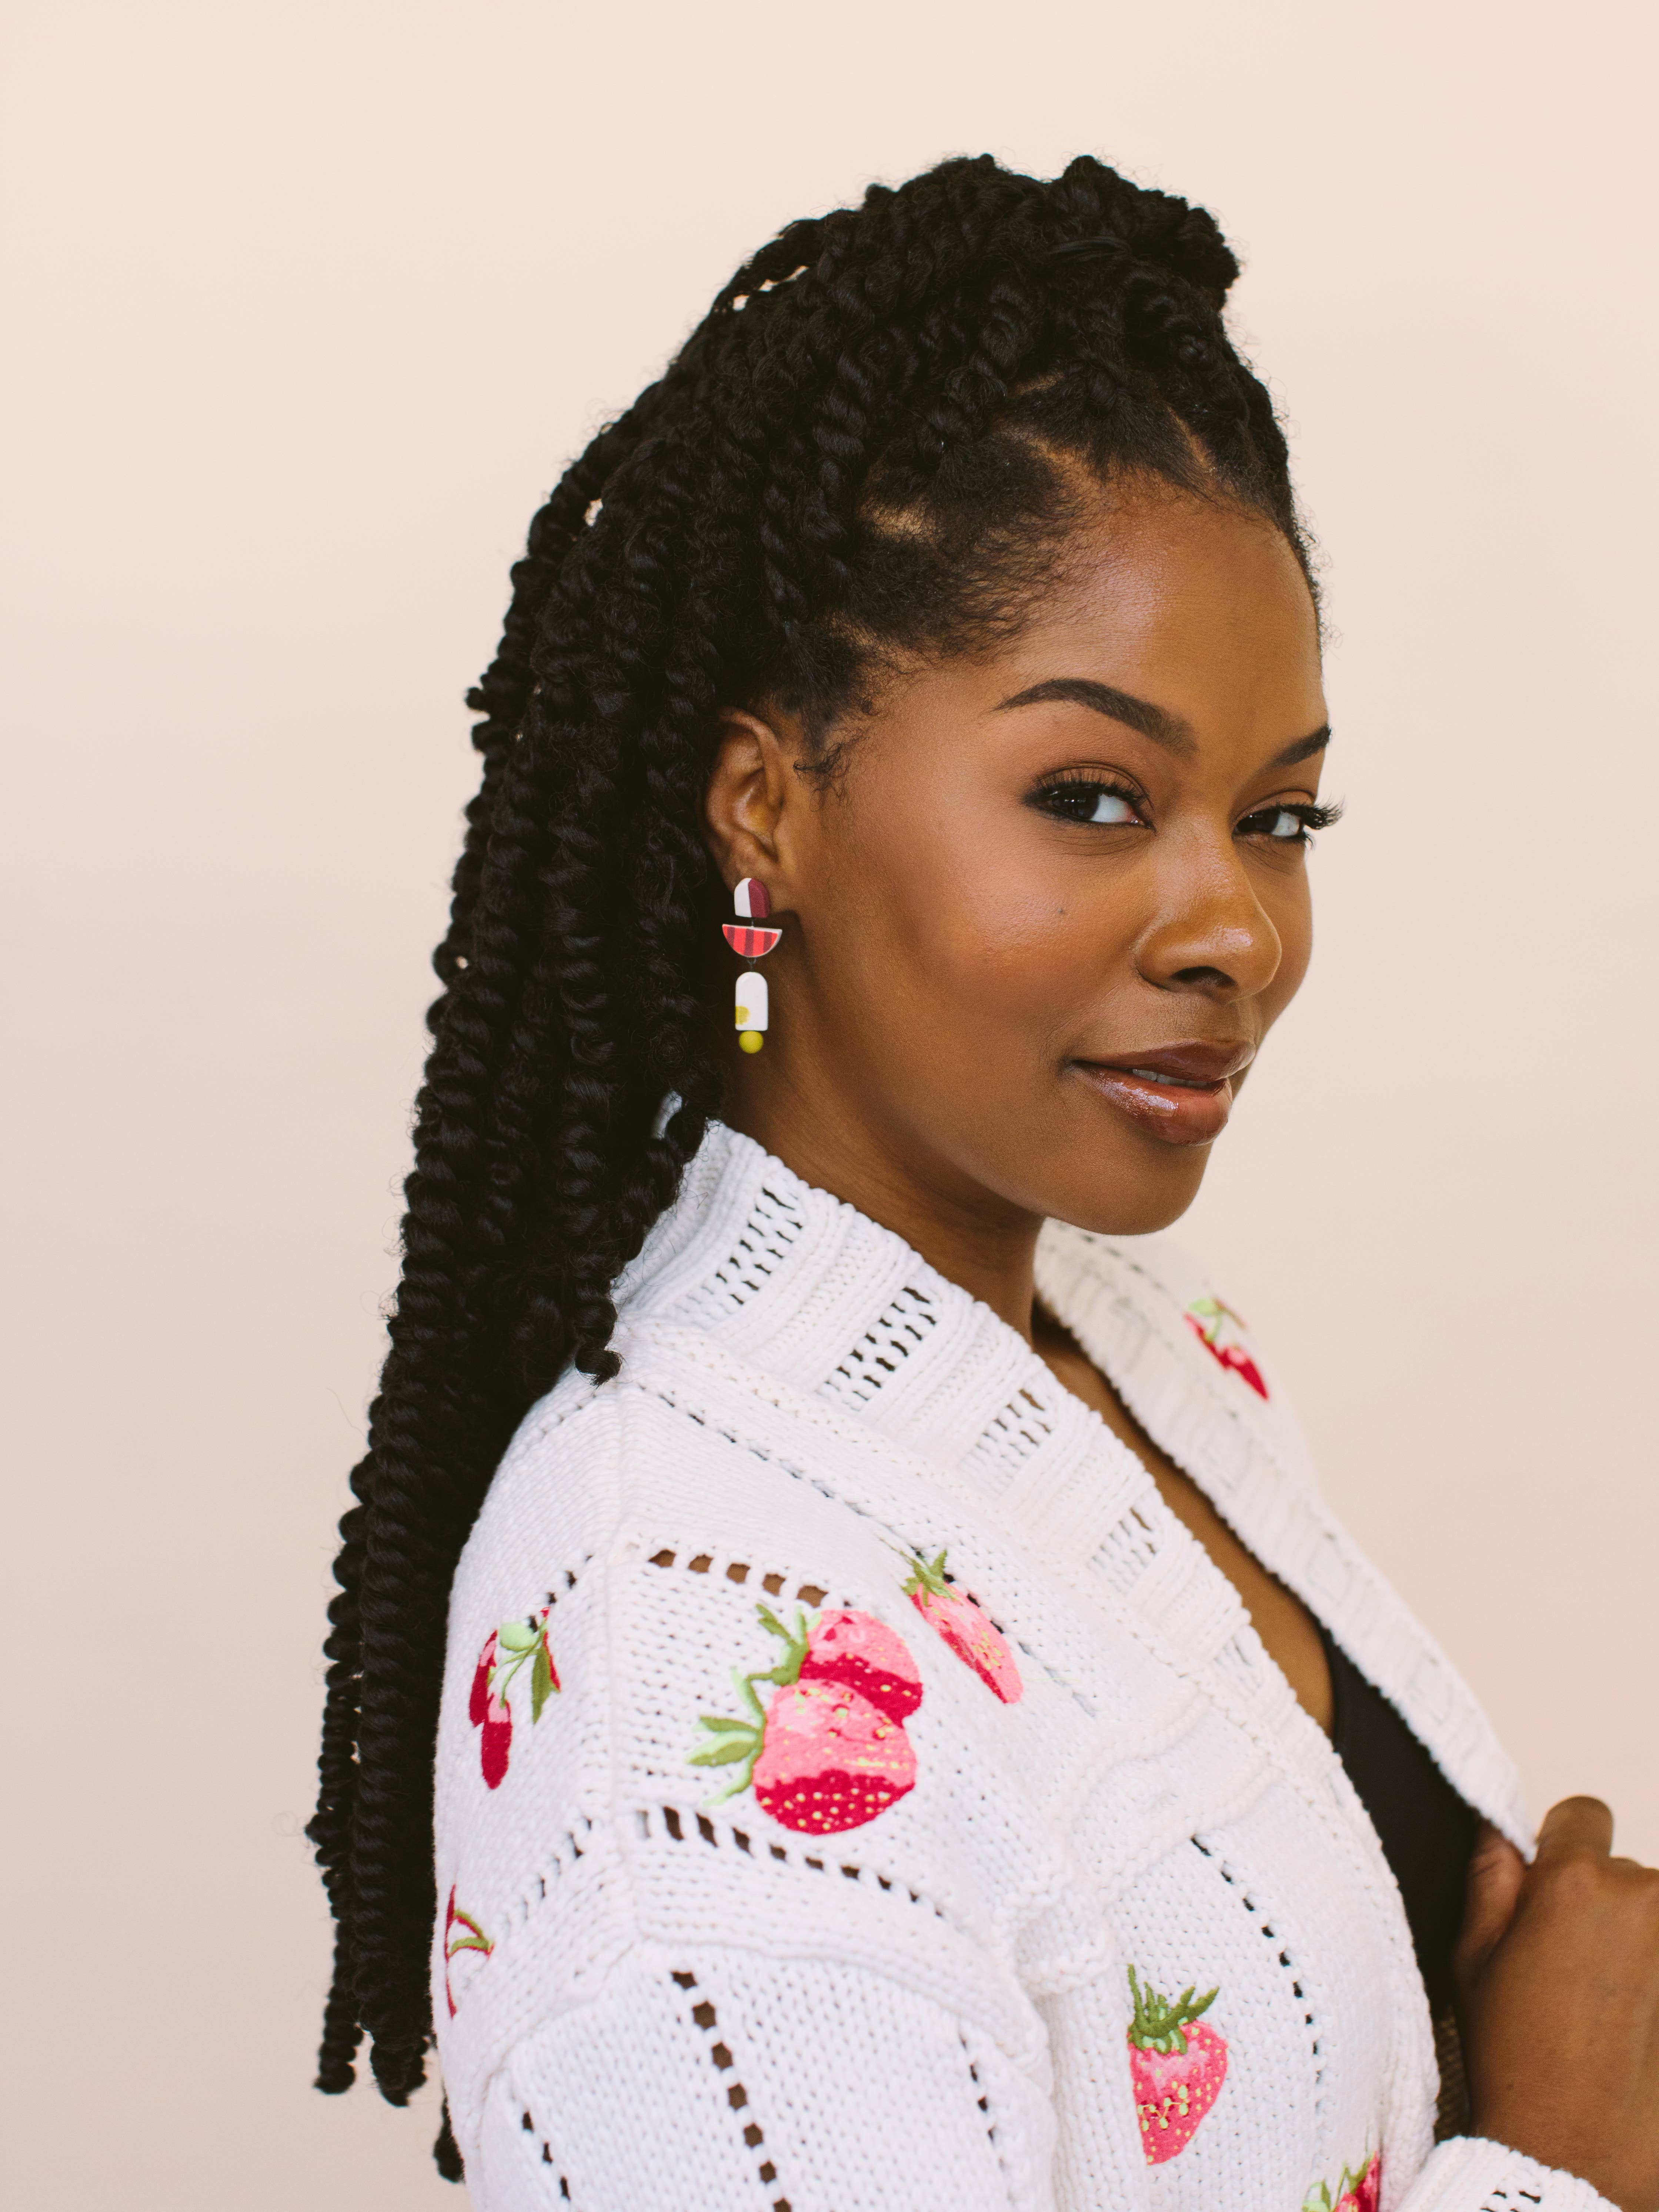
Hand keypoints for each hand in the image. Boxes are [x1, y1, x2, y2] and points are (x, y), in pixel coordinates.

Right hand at [1454, 1797, 1658, 2211]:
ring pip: (1656, 1916)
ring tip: (1609, 2004)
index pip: (1583, 1813)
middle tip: (1572, 1968)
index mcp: (1575, 1881)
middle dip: (1602, 1906)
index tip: (1551, 1891)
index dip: (1561, 1849)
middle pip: (1624, 1873)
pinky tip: (1634, 2018)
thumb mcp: (1472, 1959)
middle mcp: (1644, 1899)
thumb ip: (1490, 1876)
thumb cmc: (1518, 2063)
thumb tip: (1501, 1829)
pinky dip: (1653, 1976)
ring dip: (1639, 1944)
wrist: (1577, 2154)